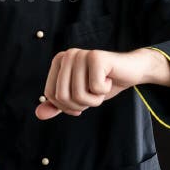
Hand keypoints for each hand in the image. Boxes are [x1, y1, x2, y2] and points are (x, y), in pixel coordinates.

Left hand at [34, 48, 158, 119]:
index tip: (82, 99)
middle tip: (94, 93)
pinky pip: (95, 89)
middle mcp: (67, 55)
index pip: (51, 95)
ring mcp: (81, 54)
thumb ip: (58, 105)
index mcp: (58, 61)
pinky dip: (105, 91)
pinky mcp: (96, 57)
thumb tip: (38, 114)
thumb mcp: (78, 97)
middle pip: (63, 97)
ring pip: (79, 95)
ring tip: (102, 86)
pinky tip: (109, 79)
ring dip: (94, 99)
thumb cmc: (102, 84)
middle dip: (81, 103)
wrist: (130, 72)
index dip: (67, 106)